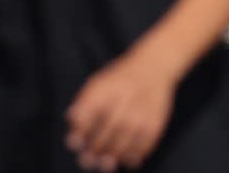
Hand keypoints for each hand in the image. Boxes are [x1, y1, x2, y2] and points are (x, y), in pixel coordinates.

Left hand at [64, 47, 177, 171]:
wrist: (154, 66)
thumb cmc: (119, 79)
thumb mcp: (97, 82)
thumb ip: (83, 103)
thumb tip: (73, 121)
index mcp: (105, 88)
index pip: (89, 112)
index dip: (80, 130)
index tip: (74, 142)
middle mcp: (124, 99)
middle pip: (107, 131)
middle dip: (95, 149)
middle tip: (87, 160)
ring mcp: (141, 112)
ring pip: (125, 141)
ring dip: (113, 156)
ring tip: (106, 164)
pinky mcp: (156, 121)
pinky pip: (143, 145)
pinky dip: (134, 155)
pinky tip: (127, 159)